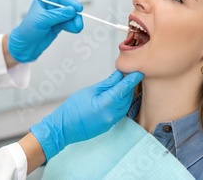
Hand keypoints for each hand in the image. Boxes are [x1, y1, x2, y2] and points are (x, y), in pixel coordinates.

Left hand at [8, 0, 82, 62]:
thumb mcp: (42, 20)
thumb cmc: (28, 29)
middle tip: (78, 21)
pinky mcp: (58, 24)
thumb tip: (72, 10)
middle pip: (67, 6)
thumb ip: (58, 15)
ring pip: (70, 16)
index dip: (70, 2)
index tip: (78, 8)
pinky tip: (75, 29)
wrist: (25, 45)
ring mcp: (55, 15)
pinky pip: (69, 23)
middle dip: (74, 14)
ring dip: (75, 21)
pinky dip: (73, 26)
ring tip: (77, 27)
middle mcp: (50, 5)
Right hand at [30, 70, 144, 159]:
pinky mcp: (109, 126)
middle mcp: (110, 115)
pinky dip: (121, 103)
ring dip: (126, 95)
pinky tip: (118, 96)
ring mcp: (110, 122)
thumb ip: (106, 84)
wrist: (63, 128)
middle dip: (129, 86)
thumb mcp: (88, 91)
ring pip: (125, 106)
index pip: (123, 90)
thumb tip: (118, 75)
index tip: (138, 73)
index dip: (131, 80)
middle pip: (125, 98)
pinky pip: (120, 112)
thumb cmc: (72, 109)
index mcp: (104, 105)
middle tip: (129, 75)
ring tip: (123, 84)